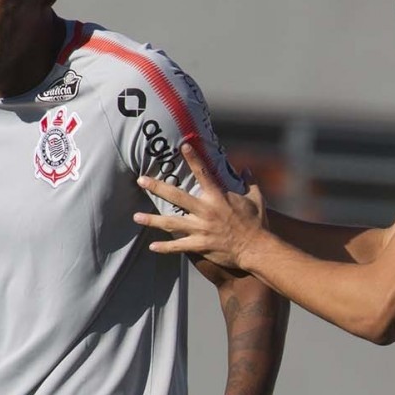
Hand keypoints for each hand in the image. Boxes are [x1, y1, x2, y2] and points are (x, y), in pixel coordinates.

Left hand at [135, 141, 266, 270]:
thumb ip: (250, 182)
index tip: (182, 145)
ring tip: (136, 217)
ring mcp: (201, 229)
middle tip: (141, 180)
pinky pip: (179, 246)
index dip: (193, 158)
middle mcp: (206, 211)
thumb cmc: (257, 223)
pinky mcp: (200, 245)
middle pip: (176, 196)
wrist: (257, 249)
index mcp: (218, 197)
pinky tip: (152, 246)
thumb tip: (246, 168)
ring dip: (152, 220)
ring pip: (171, 223)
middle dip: (157, 187)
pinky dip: (165, 247)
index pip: (203, 172)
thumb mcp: (256, 199)